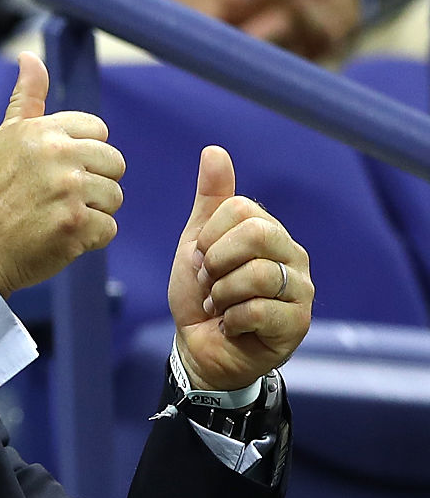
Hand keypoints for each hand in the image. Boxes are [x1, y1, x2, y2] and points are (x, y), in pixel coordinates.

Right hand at [0, 52, 124, 297]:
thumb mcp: (6, 137)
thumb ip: (27, 98)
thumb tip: (29, 56)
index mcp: (44, 131)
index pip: (99, 131)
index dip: (84, 155)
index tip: (57, 172)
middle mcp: (58, 156)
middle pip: (114, 164)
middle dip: (95, 183)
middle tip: (60, 199)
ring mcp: (68, 192)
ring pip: (114, 198)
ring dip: (93, 212)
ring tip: (59, 218)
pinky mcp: (75, 227)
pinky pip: (108, 229)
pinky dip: (90, 239)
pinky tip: (62, 237)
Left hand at [168, 146, 312, 389]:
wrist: (197, 347)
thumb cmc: (200, 295)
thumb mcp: (196, 242)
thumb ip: (210, 200)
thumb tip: (214, 150)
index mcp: (269, 231)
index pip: (239, 209)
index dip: (208, 237)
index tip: (202, 260)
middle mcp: (292, 256)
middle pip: (256, 234)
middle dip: (217, 262)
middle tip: (210, 283)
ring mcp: (300, 290)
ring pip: (257, 275)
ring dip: (222, 294)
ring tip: (220, 306)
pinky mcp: (297, 323)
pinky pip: (259, 310)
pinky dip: (232, 319)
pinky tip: (232, 326)